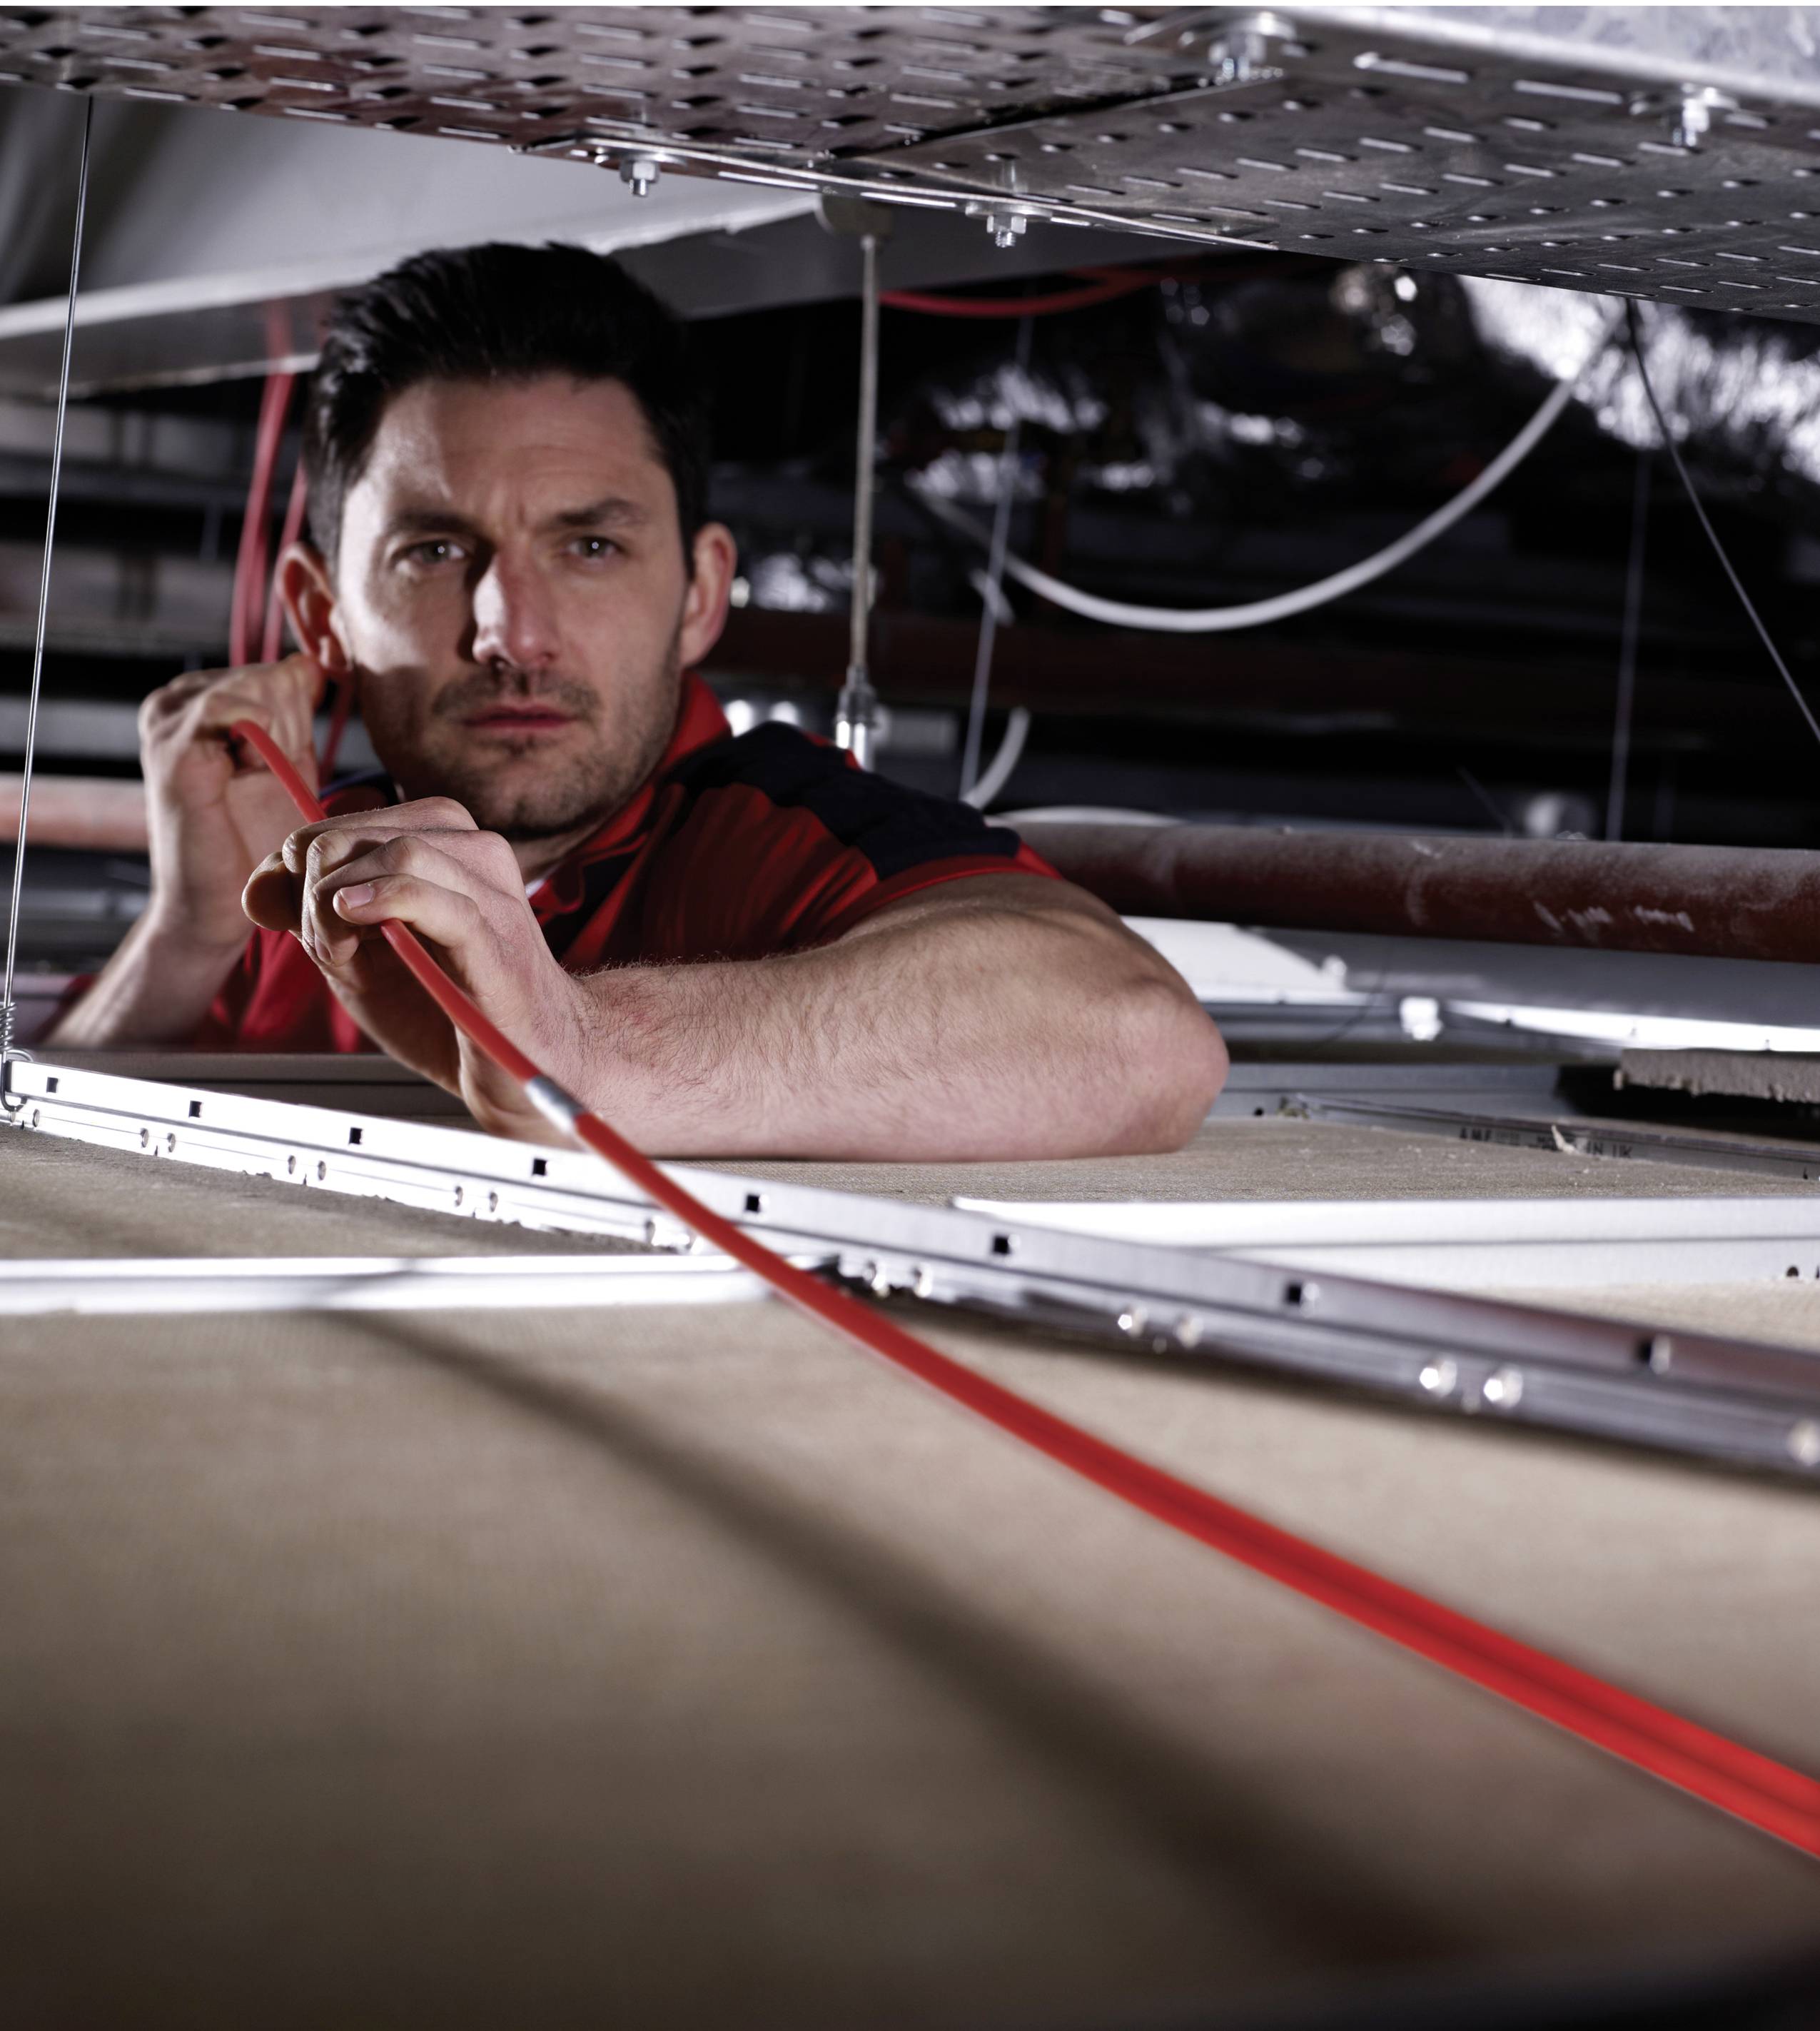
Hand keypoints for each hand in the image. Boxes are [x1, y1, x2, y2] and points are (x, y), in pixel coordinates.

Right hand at [139, 652, 326, 952]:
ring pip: (259, 688)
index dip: (300, 718)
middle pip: (273, 678)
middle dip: (291, 731)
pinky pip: (229, 707)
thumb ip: (298, 709)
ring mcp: (168, 719)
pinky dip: (259, 738)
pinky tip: (251, 770)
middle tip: (264, 779)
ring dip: (280, 740)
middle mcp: (176, 699)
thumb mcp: (288, 760)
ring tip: (254, 781)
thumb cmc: (255, 836)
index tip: (282, 760)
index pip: (279, 672)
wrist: (219, 901)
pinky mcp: (172, 748)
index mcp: (201, 698)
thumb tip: (312, 659)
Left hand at [242, 798, 589, 1138]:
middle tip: (322, 947)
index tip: (293, 921)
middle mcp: (474, 851)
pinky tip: (353, 922)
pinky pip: (431, 892)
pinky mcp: (494, 933)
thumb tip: (256, 888)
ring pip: (397, 850)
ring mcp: (491, 889)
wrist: (521, 1064)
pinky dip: (381, 899)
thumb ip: (312, 916)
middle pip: (361, 830)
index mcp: (446, 845)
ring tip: (340, 953)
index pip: (344, 822)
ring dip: (341, 901)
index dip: (298, 867)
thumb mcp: (360, 958)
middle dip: (315, 886)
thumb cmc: (447, 1010)